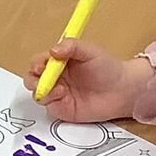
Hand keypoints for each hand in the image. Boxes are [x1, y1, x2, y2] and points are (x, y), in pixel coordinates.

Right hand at [23, 40, 150, 122]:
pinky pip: (48, 107)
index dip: (36, 64)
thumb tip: (52, 51)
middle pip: (32, 79)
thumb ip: (71, 47)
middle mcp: (56, 78)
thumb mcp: (90, 51)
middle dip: (32, 79)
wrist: (123, 90)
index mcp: (59, 62)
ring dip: (42, 90)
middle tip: (40, 79)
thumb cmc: (107, 68)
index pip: (39, 62)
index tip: (40, 66)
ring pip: (38, 94)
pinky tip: (62, 96)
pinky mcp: (63, 109)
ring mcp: (58, 94)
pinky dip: (50, 101)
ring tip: (58, 88)